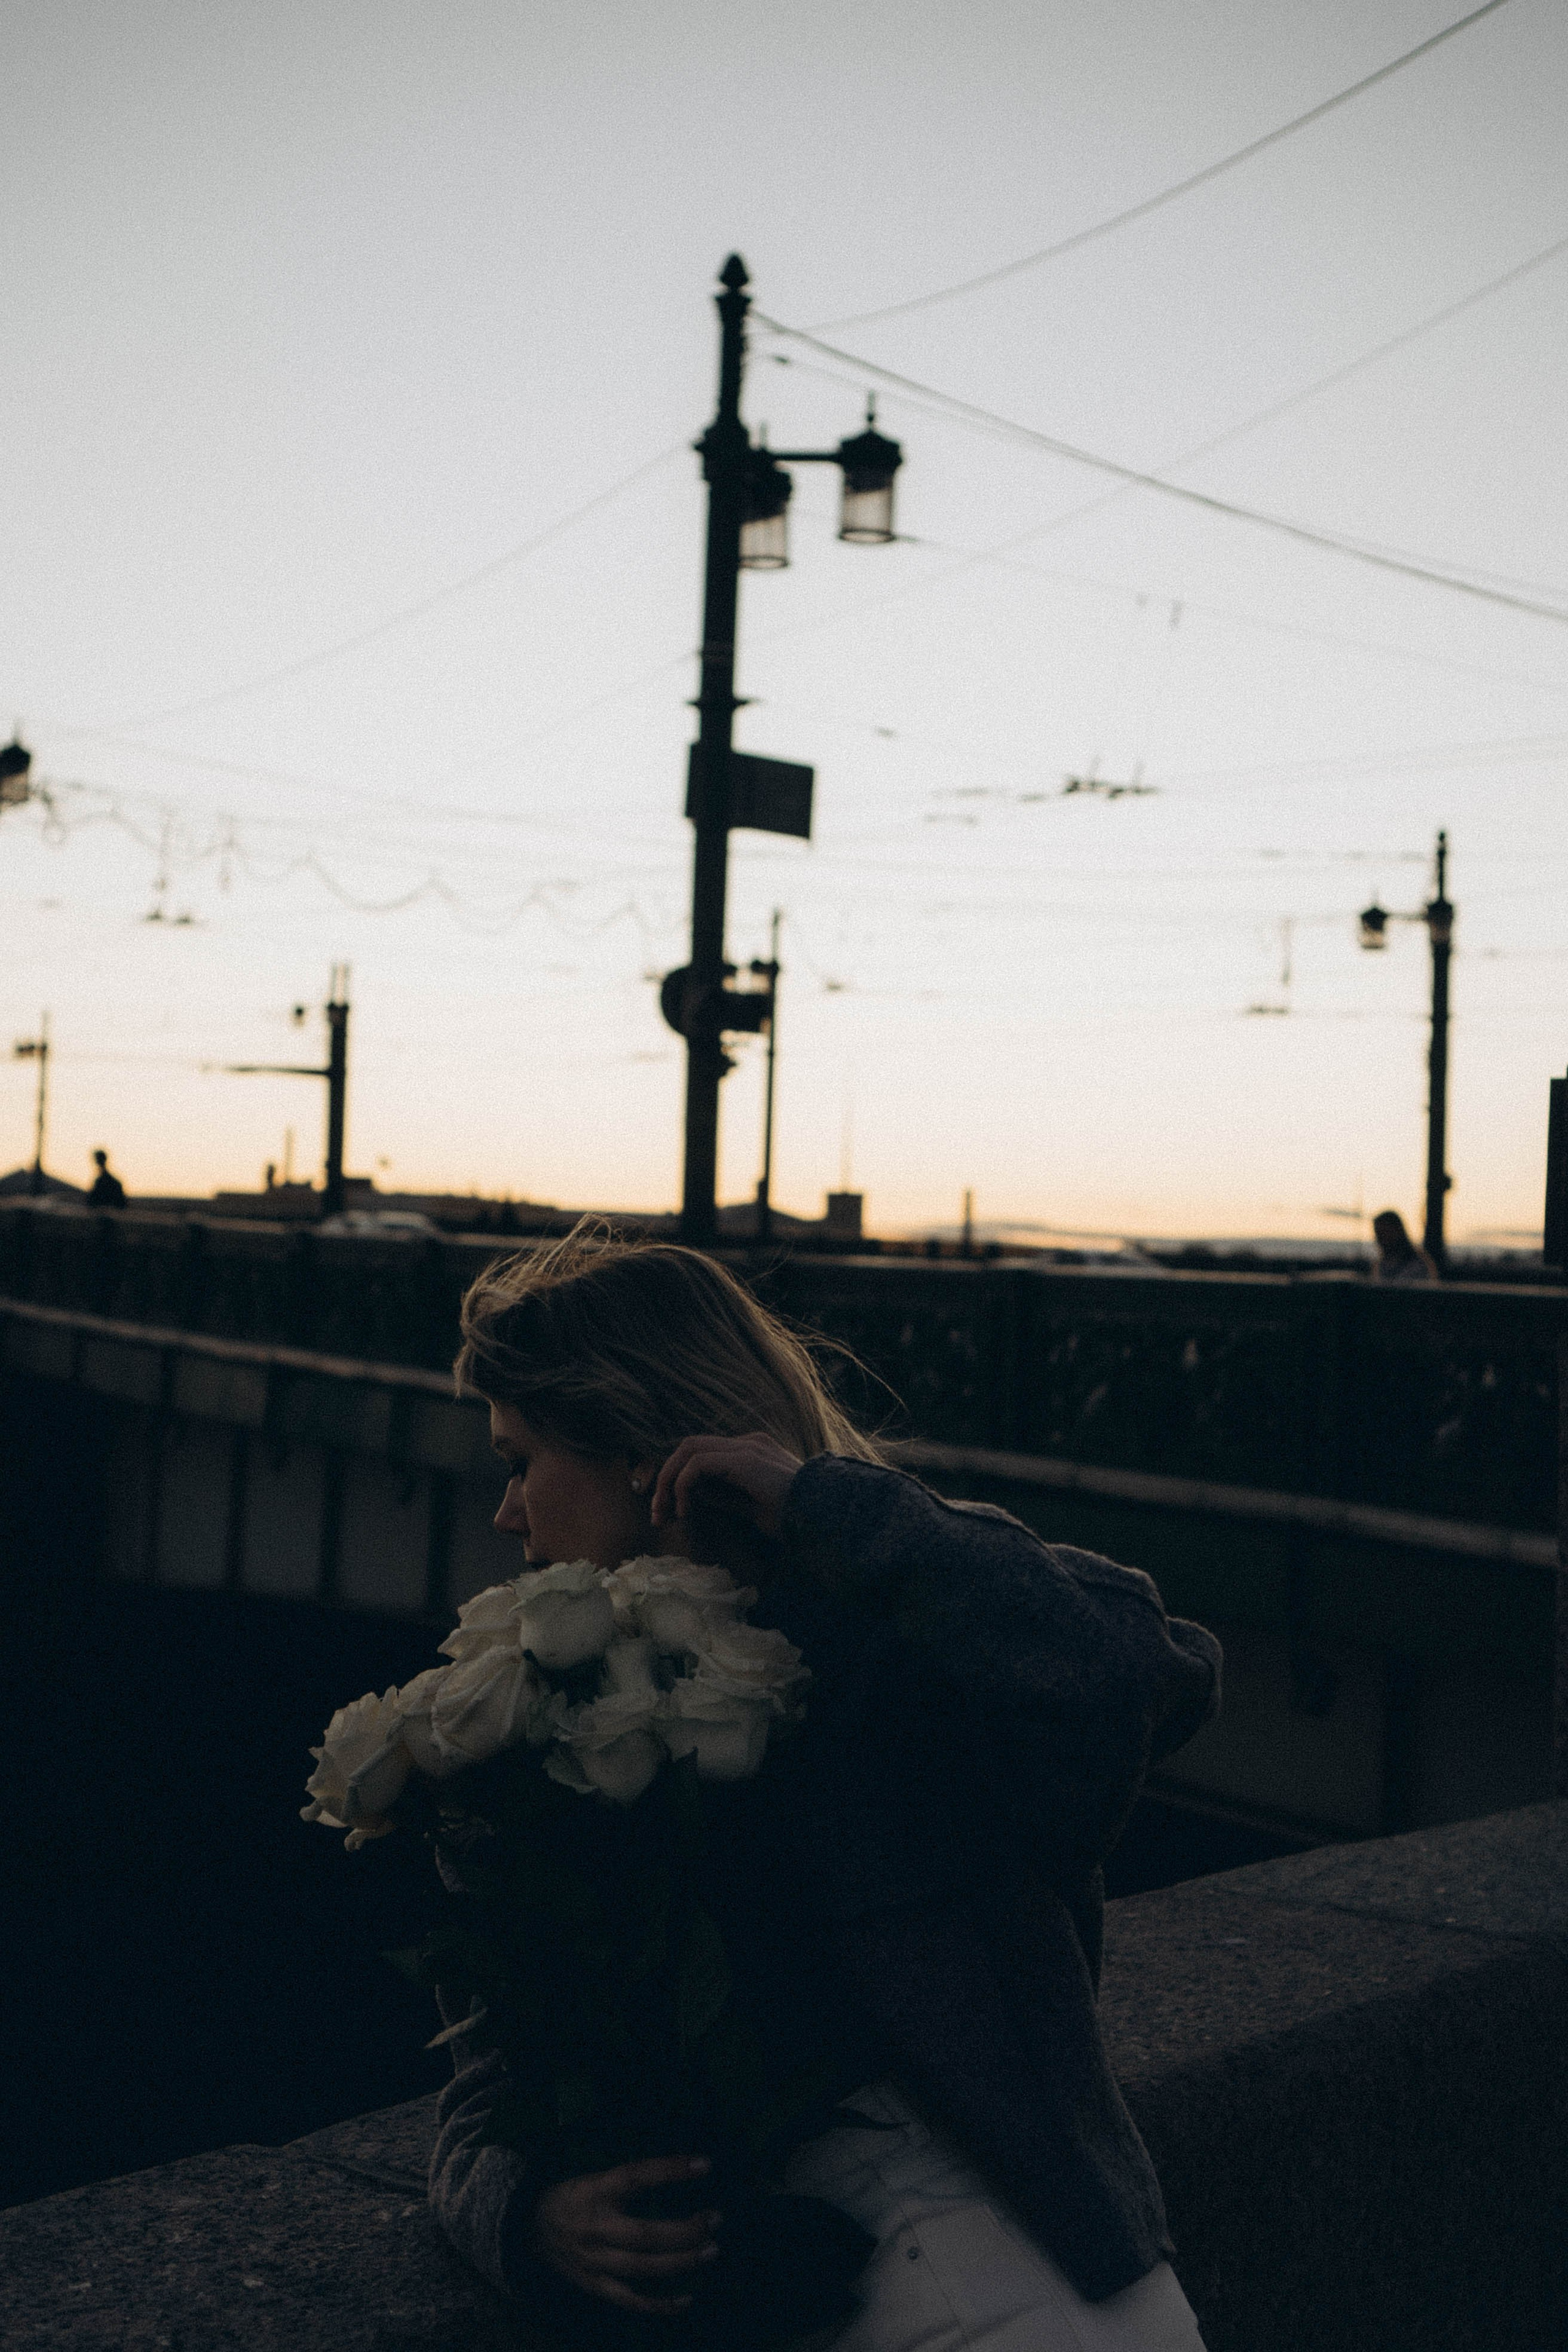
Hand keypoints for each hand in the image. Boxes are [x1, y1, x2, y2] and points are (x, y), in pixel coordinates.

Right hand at [531, 2156, 720, 2313]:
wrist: (531, 2229)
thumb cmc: (573, 2196)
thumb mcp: (593, 2176)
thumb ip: (628, 2179)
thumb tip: (679, 2169)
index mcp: (595, 2191)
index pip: (636, 2176)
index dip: (670, 2170)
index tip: (705, 2165)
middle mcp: (595, 2228)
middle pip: (646, 2234)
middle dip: (685, 2230)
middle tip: (716, 2219)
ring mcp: (595, 2261)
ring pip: (643, 2268)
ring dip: (681, 2262)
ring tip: (711, 2250)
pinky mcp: (595, 2285)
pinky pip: (631, 2300)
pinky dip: (660, 2304)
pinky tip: (687, 2299)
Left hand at [650, 1433, 802, 1537]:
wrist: (823, 1517)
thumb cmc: (793, 1516)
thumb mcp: (749, 1507)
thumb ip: (723, 1495)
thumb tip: (690, 1495)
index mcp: (750, 1451)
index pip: (700, 1452)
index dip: (676, 1478)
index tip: (667, 1512)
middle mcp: (747, 1442)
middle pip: (689, 1446)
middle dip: (665, 1478)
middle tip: (657, 1514)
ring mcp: (747, 1447)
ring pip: (689, 1449)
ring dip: (668, 1481)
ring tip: (665, 1513)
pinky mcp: (746, 1459)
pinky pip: (698, 1464)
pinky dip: (683, 1485)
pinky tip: (686, 1510)